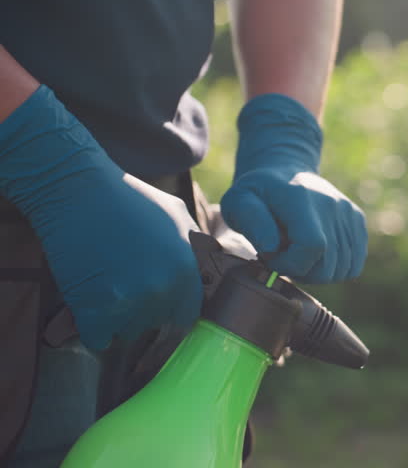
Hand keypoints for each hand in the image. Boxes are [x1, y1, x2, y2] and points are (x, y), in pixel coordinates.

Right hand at [0, 86, 202, 349]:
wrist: (77, 190)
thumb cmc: (128, 198)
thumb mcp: (176, 215)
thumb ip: (194, 246)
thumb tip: (209, 264)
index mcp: (185, 272)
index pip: (186, 316)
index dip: (170, 313)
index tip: (156, 307)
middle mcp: (162, 292)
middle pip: (155, 325)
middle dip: (142, 314)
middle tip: (124, 290)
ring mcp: (128, 304)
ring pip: (127, 333)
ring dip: (117, 321)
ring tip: (105, 290)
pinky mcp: (94, 311)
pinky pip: (98, 339)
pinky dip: (92, 328)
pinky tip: (88, 303)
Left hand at [221, 94, 366, 282]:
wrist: (284, 170)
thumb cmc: (258, 192)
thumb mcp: (238, 201)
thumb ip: (251, 221)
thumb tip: (271, 247)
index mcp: (301, 199)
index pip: (311, 245)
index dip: (290, 264)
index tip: (272, 257)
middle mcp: (331, 205)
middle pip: (328, 266)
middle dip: (301, 272)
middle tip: (283, 256)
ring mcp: (348, 213)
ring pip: (341, 271)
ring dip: (316, 272)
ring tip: (298, 253)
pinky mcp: (358, 220)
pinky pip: (354, 266)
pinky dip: (335, 269)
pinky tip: (316, 255)